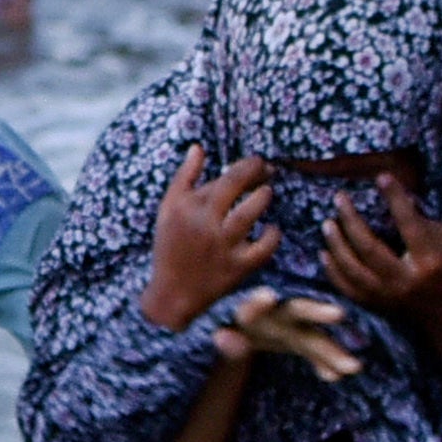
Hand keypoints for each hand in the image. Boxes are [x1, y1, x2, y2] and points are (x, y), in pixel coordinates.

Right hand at [139, 145, 276, 329]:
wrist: (172, 293)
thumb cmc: (170, 246)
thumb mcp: (168, 209)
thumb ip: (184, 177)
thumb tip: (198, 147)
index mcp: (190, 208)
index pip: (225, 178)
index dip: (247, 166)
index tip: (257, 162)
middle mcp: (206, 225)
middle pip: (237, 189)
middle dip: (257, 174)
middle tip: (268, 171)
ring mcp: (223, 247)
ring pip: (249, 214)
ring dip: (263, 198)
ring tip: (267, 193)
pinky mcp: (237, 268)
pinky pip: (262, 249)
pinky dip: (272, 236)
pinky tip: (272, 229)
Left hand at [216, 289, 360, 383]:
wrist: (235, 331)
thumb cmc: (225, 330)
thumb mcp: (218, 338)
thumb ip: (224, 340)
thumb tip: (225, 338)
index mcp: (247, 311)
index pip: (249, 307)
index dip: (256, 304)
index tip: (267, 297)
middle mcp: (273, 314)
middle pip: (295, 311)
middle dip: (315, 312)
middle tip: (337, 313)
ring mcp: (290, 328)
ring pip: (312, 337)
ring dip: (332, 351)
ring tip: (353, 367)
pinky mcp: (299, 341)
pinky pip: (315, 354)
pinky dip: (326, 364)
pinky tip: (336, 376)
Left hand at [320, 173, 441, 337]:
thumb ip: (422, 221)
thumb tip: (397, 198)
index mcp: (428, 260)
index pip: (408, 224)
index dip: (394, 198)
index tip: (382, 176)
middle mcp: (406, 280)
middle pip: (370, 248)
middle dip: (351, 220)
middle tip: (339, 197)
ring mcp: (389, 296)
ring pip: (354, 271)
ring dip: (336, 245)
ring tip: (327, 223)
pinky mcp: (378, 307)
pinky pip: (348, 290)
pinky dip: (333, 272)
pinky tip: (324, 253)